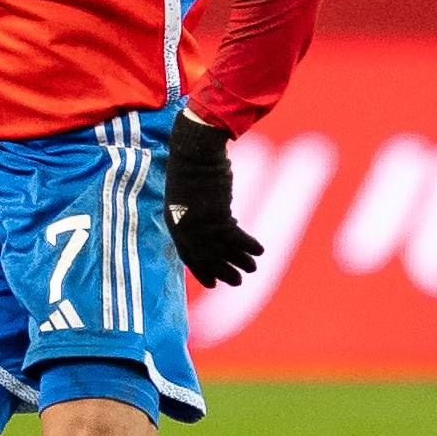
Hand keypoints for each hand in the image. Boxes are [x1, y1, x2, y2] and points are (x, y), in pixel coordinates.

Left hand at [164, 110, 262, 287]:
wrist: (194, 152)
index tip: (212, 283)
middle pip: (206, 258)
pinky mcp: (218, 216)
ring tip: (252, 270)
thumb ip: (195, 214)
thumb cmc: (192, 167)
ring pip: (223, 251)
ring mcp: (201, 224)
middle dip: (222, 272)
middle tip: (237, 282)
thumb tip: (219, 225)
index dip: (201, 271)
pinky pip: (237, 238)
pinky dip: (249, 246)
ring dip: (240, 262)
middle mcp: (186, 228)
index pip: (188, 256)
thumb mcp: (186, 195)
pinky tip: (261, 251)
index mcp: (175, 224)